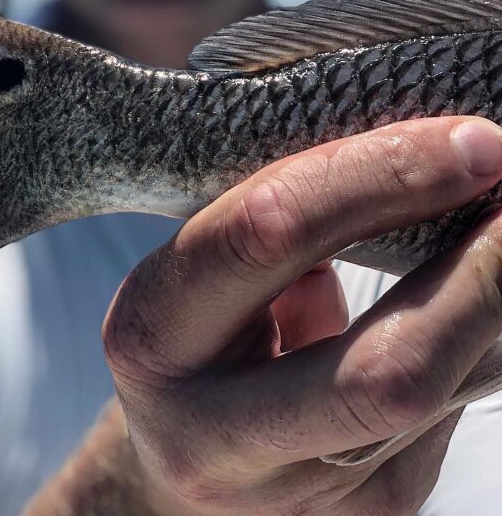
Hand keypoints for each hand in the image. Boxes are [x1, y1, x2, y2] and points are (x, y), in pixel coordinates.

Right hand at [102, 116, 501, 514]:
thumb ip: (290, 223)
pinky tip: (479, 291)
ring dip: (494, 300)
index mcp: (155, 334)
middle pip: (387, 372)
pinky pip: (448, 421)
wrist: (169, 456)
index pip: (271, 235)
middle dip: (484, 275)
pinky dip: (478, 342)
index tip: (473, 142)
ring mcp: (291, 500)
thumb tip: (433, 161)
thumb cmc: (191, 326)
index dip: (382, 179)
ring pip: (438, 399)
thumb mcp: (203, 262)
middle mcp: (212, 437)